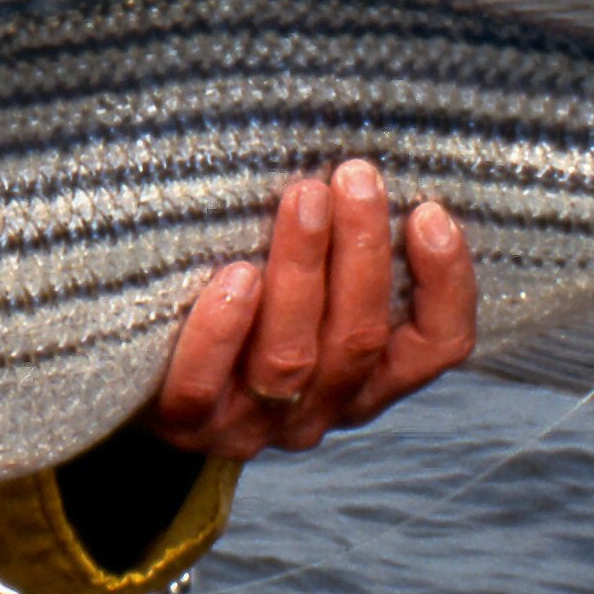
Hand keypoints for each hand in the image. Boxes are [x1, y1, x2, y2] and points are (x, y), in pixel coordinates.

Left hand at [147, 161, 477, 462]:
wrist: (147, 387)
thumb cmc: (244, 313)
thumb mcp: (308, 290)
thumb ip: (340, 255)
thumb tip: (361, 167)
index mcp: (368, 379)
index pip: (437, 347)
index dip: (446, 285)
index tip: (429, 213)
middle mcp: (321, 408)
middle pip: (358, 339)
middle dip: (362, 251)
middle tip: (354, 177)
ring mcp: (254, 425)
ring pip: (290, 356)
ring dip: (301, 270)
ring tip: (303, 198)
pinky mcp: (188, 424)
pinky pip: (204, 384)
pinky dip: (224, 330)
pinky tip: (236, 275)